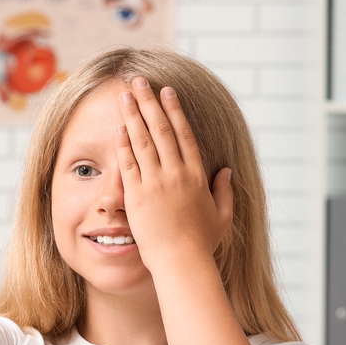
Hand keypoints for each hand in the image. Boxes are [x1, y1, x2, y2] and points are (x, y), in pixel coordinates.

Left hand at [114, 77, 233, 271]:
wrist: (181, 262)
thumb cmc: (202, 245)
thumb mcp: (222, 216)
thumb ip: (224, 191)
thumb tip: (227, 171)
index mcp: (197, 175)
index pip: (184, 134)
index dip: (174, 110)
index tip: (167, 92)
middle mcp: (177, 174)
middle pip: (161, 129)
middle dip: (149, 102)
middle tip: (140, 82)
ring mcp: (156, 183)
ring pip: (143, 141)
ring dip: (133, 115)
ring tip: (124, 95)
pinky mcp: (137, 196)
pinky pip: (129, 164)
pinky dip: (124, 144)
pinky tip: (119, 128)